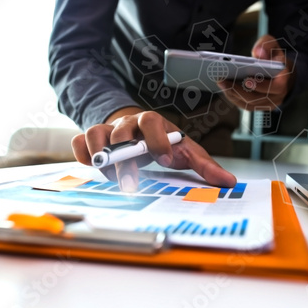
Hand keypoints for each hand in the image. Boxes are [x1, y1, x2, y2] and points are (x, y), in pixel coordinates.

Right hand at [71, 109, 236, 191]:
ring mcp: (109, 130)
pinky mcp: (93, 139)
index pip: (152, 122)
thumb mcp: (187, 151)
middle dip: (126, 159)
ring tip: (110, 177)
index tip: (165, 160)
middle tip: (131, 184)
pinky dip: (81, 153)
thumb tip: (228, 181)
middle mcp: (129, 124)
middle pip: (121, 133)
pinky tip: (92, 167)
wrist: (140, 130)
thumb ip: (205, 165)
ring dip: (100, 156)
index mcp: (154, 124)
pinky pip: (79, 141)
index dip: (157, 140)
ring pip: (96, 133)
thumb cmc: (166, 142)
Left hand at [217, 34, 294, 110]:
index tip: (246, 80)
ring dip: (233, 94)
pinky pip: (245, 105)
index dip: (261, 85)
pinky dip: (233, 97)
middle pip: (256, 98)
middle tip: (223, 80)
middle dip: (238, 90)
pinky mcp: (258, 107)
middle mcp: (277, 96)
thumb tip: (257, 53)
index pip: (275, 87)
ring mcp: (268, 104)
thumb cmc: (274, 58)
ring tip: (220, 83)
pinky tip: (224, 88)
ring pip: (249, 104)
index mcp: (283, 81)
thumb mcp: (273, 46)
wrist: (281, 73)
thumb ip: (267, 45)